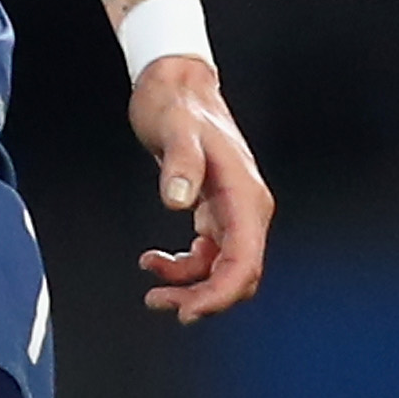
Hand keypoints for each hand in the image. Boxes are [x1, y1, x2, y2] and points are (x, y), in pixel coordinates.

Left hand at [127, 55, 272, 320]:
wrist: (175, 85)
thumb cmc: (176, 105)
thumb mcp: (175, 129)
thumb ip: (180, 163)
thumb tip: (179, 201)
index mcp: (245, 195)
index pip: (245, 261)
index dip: (220, 295)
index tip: (189, 311)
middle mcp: (246, 208)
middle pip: (239, 275)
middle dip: (204, 298)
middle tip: (161, 302)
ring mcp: (232, 211)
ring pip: (223, 271)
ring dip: (190, 288)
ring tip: (152, 290)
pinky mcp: (215, 212)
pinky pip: (209, 256)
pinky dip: (183, 268)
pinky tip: (153, 260)